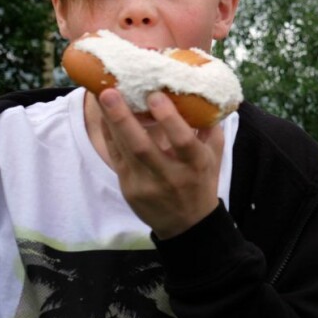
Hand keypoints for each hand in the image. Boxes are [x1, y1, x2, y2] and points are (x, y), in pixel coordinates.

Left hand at [97, 89, 223, 238]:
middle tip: (111, 92)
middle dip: (124, 119)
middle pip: (142, 147)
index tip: (155, 95)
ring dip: (111, 122)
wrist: (187, 225)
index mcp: (195, 164)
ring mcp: (146, 184)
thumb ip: (210, 129)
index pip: (182, 141)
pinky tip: (105, 117)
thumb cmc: (202, 183)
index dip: (168, 119)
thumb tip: (204, 97)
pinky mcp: (129, 189)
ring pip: (124, 151)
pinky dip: (110, 135)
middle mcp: (170, 176)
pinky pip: (117, 158)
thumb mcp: (215, 157)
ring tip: (102, 96)